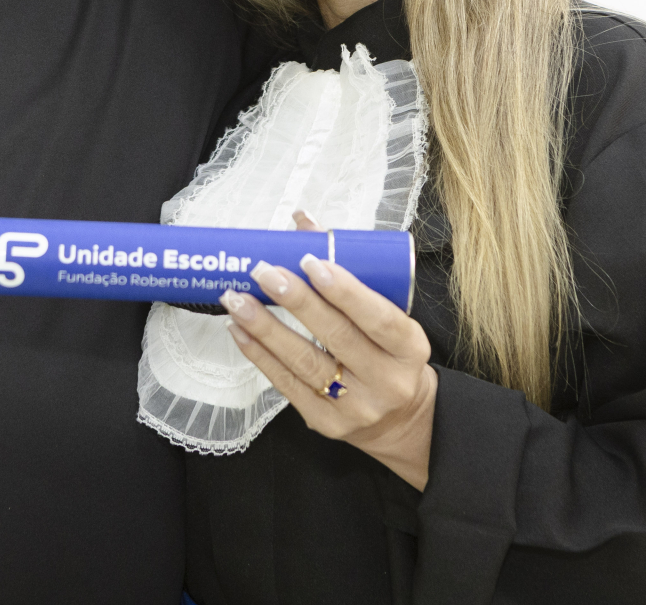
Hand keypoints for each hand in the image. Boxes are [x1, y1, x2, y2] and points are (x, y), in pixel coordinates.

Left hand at [221, 211, 437, 489]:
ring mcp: (355, 406)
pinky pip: (286, 385)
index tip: (311, 261)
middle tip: (263, 272)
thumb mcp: (389, 315)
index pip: (378, 317)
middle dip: (296, 301)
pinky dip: (259, 354)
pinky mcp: (325, 422)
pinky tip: (239, 331)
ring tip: (237, 300)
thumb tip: (303, 223)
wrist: (400, 419)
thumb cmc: (388, 353)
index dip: (344, 290)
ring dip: (265, 328)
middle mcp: (386, 380)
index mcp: (409, 348)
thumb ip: (351, 270)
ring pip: (304, 362)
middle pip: (336, 336)